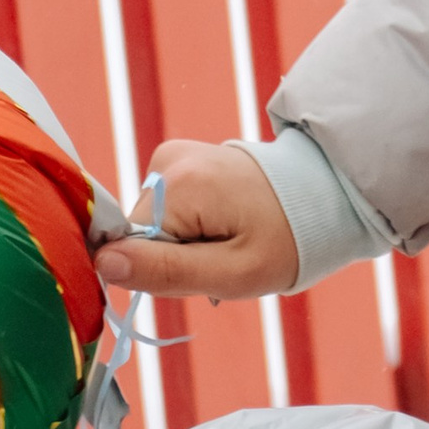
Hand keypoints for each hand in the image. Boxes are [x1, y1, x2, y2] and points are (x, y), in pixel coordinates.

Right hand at [95, 141, 298, 301]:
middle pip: (142, 235)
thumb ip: (164, 270)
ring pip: (155, 226)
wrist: (326, 197)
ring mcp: (177, 155)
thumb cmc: (287, 239)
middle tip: (226, 256)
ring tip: (233, 237)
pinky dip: (195, 225)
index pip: (130, 249)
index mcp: (178, 183)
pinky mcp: (185, 160)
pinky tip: (227, 221)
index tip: (207, 266)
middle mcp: (169, 159)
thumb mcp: (231, 272)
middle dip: (177, 257)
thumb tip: (102, 262)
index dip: (164, 271)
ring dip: (188, 243)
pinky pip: (169, 209)